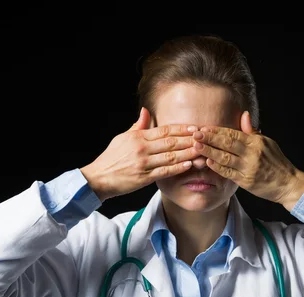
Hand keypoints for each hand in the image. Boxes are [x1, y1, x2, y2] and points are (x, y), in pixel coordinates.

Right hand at [81, 108, 199, 200]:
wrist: (98, 178)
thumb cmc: (111, 158)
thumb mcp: (122, 138)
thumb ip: (138, 126)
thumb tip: (146, 111)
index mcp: (138, 137)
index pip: (164, 130)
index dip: (181, 129)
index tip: (195, 128)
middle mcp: (141, 148)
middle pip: (171, 142)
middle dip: (189, 140)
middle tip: (204, 138)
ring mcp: (143, 163)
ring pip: (170, 156)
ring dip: (187, 153)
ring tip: (201, 151)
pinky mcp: (143, 178)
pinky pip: (164, 172)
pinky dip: (177, 168)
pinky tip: (188, 165)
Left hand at [192, 111, 303, 205]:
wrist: (287, 183)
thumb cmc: (277, 162)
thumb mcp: (267, 143)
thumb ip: (252, 131)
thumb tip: (244, 114)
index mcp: (256, 142)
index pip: (233, 133)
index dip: (217, 130)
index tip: (204, 127)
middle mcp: (252, 153)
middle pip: (227, 143)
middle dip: (210, 138)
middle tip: (195, 134)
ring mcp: (248, 168)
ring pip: (225, 157)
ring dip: (209, 151)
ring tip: (196, 146)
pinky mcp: (246, 181)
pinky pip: (229, 173)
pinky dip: (217, 167)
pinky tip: (207, 162)